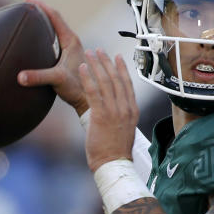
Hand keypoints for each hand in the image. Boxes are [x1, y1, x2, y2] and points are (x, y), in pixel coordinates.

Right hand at [17, 0, 88, 115]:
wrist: (90, 99)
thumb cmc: (77, 88)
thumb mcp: (57, 79)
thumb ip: (38, 77)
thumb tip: (20, 77)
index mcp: (70, 41)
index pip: (55, 17)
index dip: (41, 6)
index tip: (28, 0)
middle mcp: (72, 42)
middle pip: (55, 20)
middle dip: (41, 11)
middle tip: (26, 6)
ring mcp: (71, 49)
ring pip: (56, 30)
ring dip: (44, 22)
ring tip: (30, 19)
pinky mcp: (68, 58)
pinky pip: (56, 40)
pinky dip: (46, 35)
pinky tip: (37, 40)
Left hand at [79, 50, 138, 171]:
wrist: (114, 164)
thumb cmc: (115, 151)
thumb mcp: (123, 130)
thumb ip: (119, 117)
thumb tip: (111, 112)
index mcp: (132, 111)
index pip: (128, 84)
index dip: (122, 69)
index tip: (117, 57)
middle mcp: (125, 108)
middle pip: (116, 79)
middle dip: (107, 62)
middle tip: (99, 50)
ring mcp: (114, 111)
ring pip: (105, 82)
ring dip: (96, 65)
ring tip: (89, 53)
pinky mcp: (101, 115)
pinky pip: (94, 92)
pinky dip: (87, 77)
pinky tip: (82, 68)